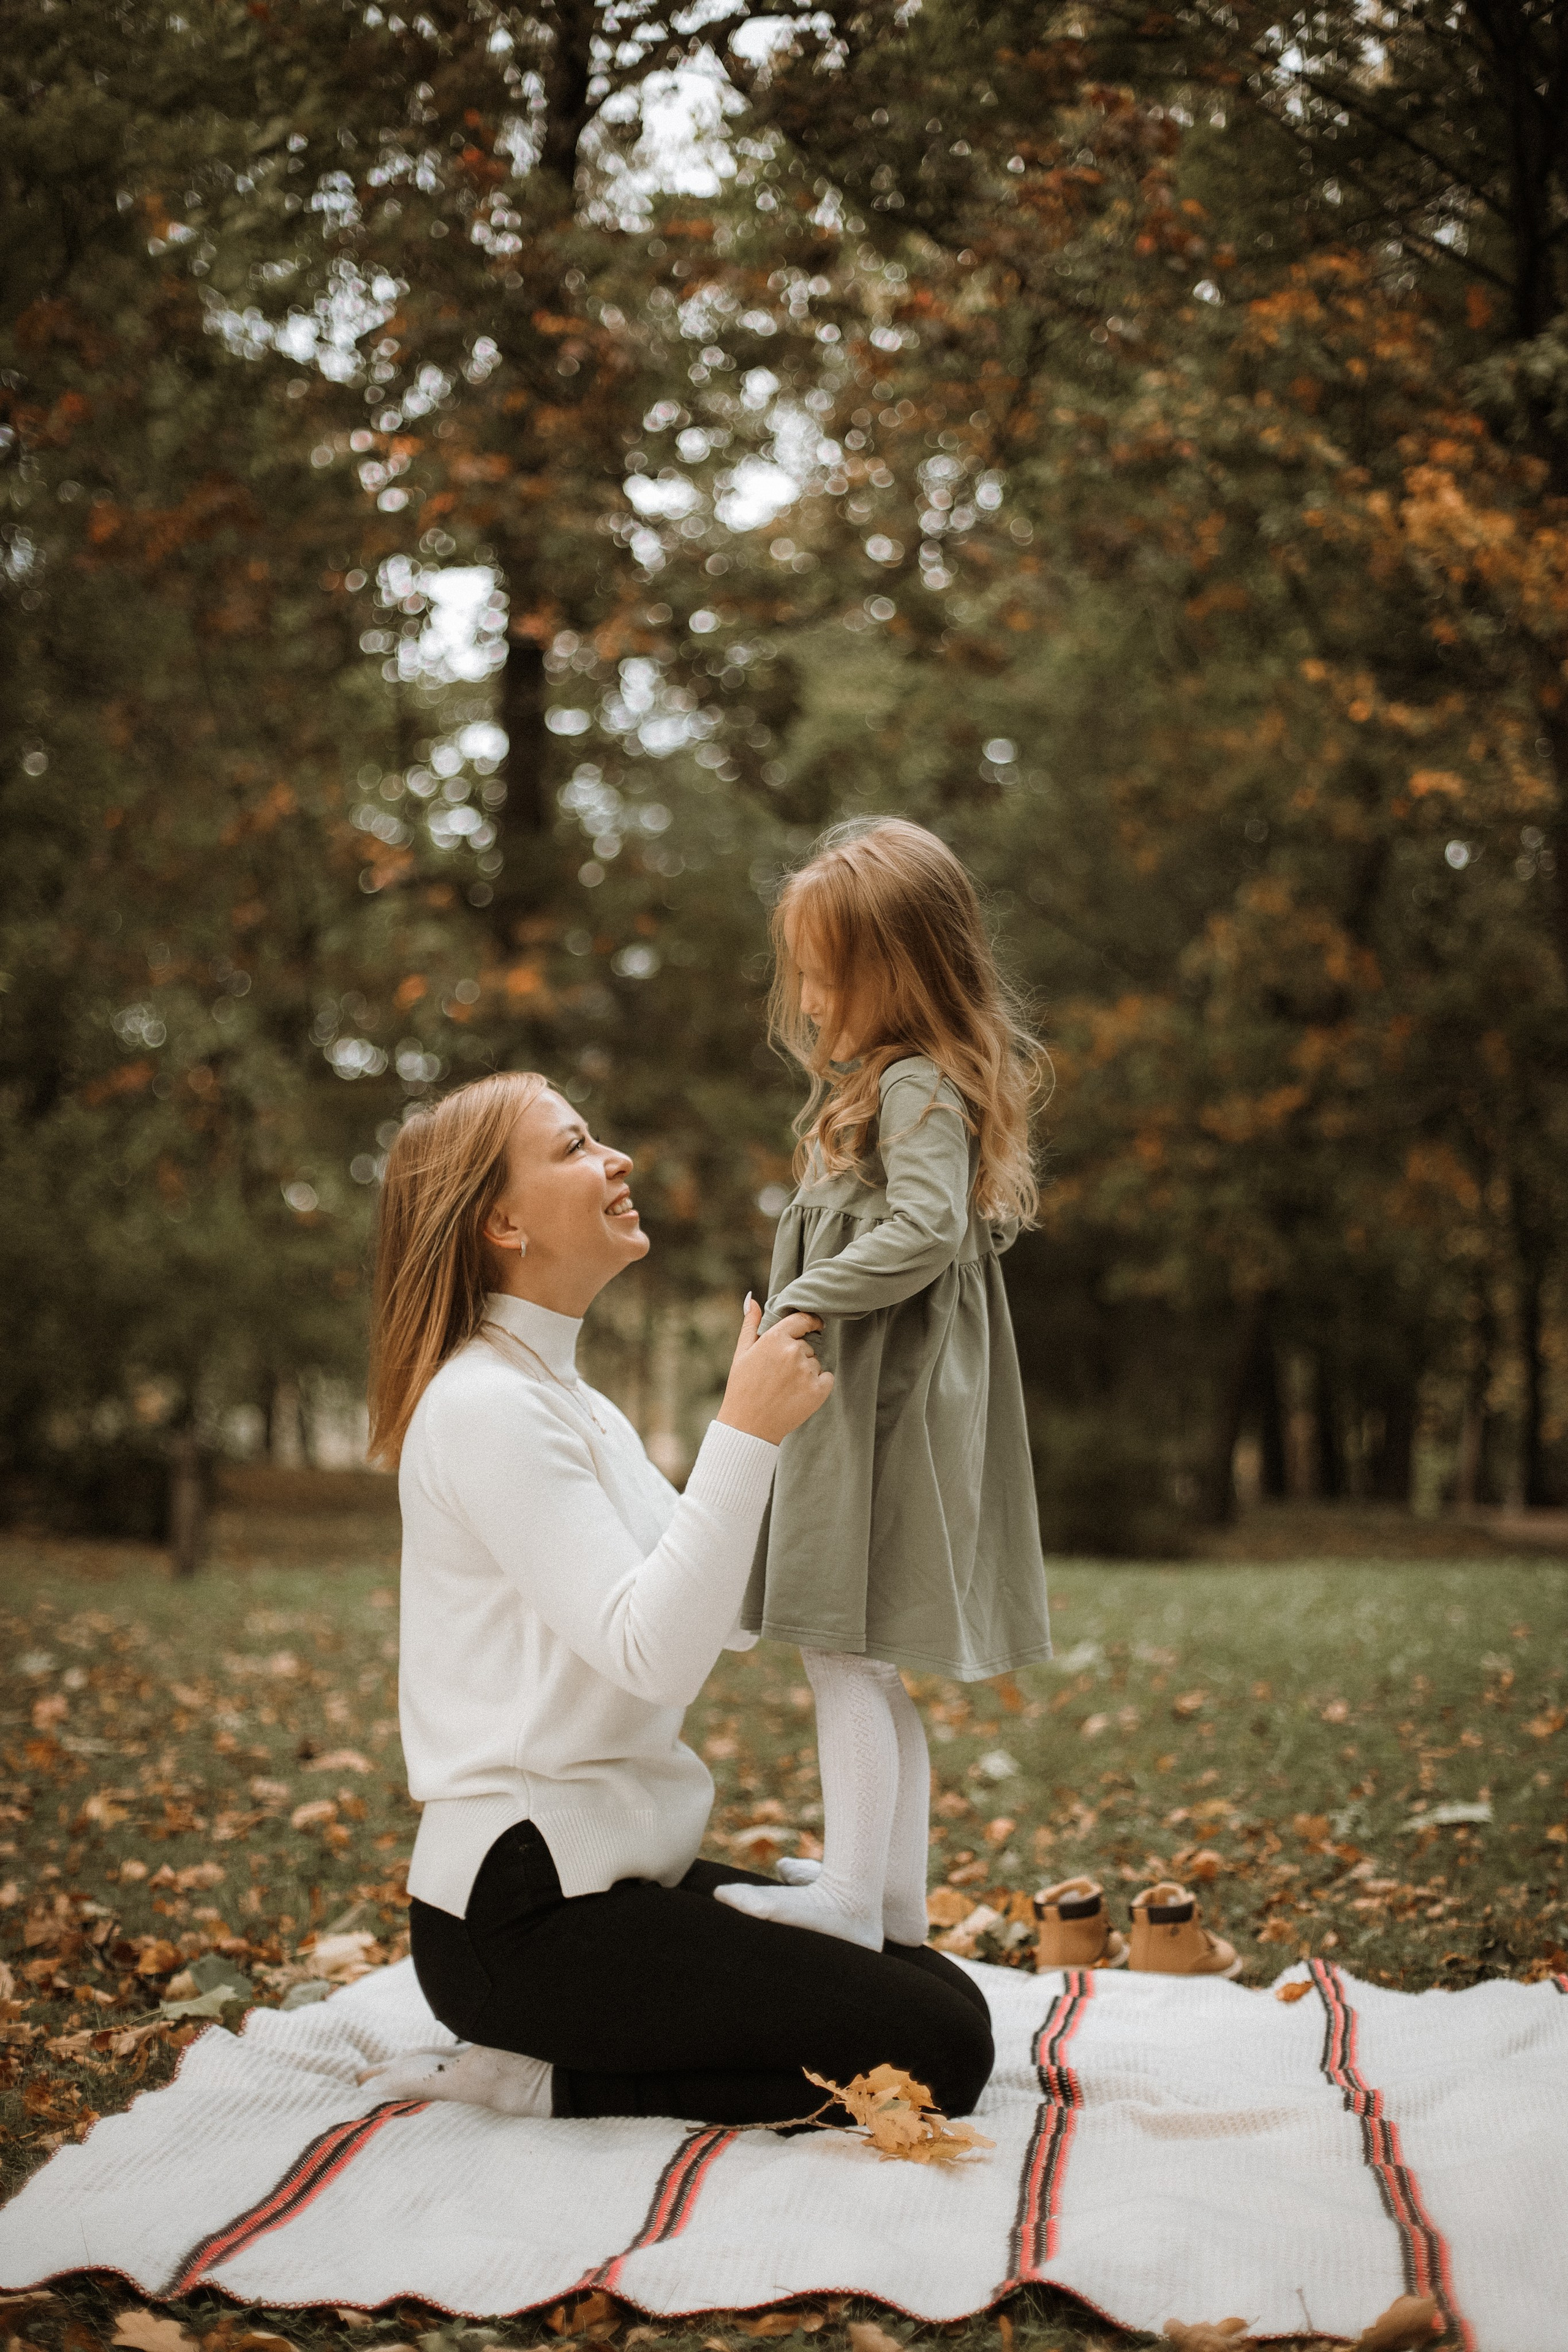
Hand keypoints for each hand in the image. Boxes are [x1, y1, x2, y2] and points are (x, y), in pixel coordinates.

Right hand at [715, 1299, 833, 1445]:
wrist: (748, 1427)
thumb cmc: (742, 1388)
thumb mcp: (741, 1353)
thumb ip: (750, 1324)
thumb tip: (752, 1300)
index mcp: (775, 1338)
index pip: (803, 1320)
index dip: (810, 1322)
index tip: (813, 1325)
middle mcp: (793, 1351)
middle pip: (807, 1346)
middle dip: (797, 1356)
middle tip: (778, 1375)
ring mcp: (807, 1371)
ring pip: (815, 1363)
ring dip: (806, 1372)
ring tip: (785, 1388)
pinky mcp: (818, 1390)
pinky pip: (827, 1378)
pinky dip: (818, 1385)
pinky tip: (799, 1394)